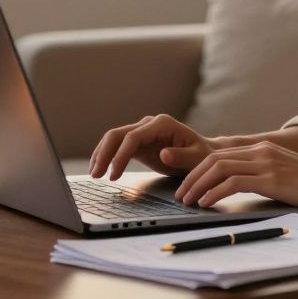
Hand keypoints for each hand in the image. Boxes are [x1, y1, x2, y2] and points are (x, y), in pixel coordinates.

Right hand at [89, 114, 220, 179]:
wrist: (204, 154)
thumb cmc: (203, 156)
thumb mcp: (197, 158)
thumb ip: (181, 156)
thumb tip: (163, 153)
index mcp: (162, 124)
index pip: (134, 137)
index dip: (121, 155)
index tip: (113, 173)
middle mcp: (149, 124)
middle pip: (118, 134)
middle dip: (104, 154)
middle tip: (96, 174)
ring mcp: (142, 132)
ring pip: (114, 139)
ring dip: (101, 155)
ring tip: (94, 174)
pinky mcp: (138, 143)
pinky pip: (117, 147)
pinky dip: (107, 157)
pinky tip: (99, 169)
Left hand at [174, 140, 297, 214]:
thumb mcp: (283, 174)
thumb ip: (262, 175)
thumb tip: (239, 188)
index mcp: (262, 148)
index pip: (220, 155)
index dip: (198, 170)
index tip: (188, 186)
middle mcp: (261, 151)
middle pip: (213, 159)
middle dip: (192, 177)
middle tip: (181, 195)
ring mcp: (265, 163)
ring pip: (219, 168)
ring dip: (198, 185)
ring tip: (188, 201)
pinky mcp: (271, 179)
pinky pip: (233, 182)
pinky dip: (215, 192)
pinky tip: (207, 204)